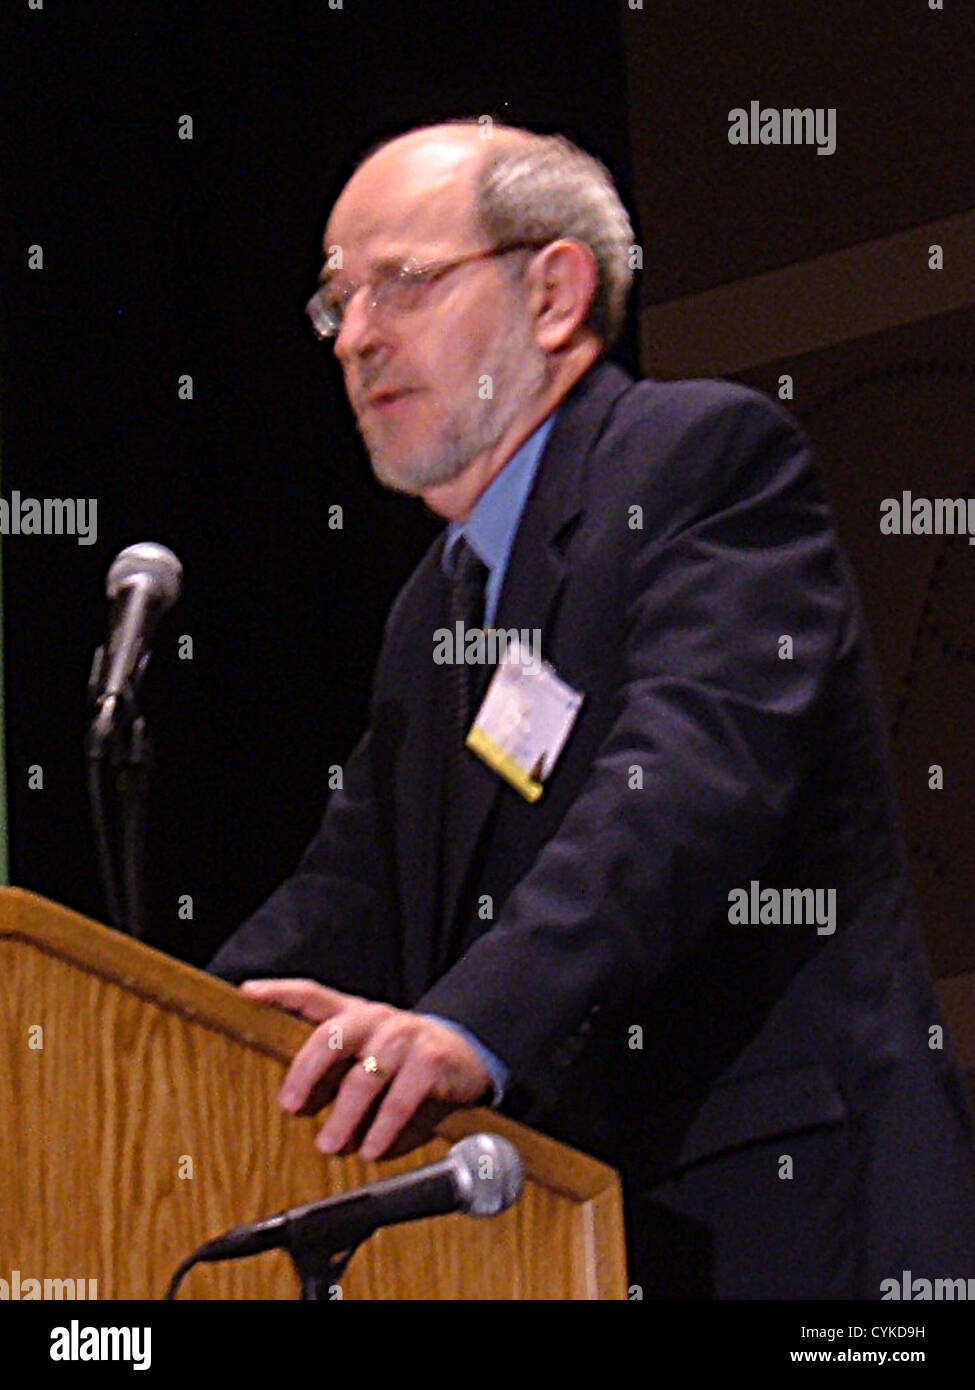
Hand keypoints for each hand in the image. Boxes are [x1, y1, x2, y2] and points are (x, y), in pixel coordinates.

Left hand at [239, 979, 491, 1159]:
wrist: (467, 1056)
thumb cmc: (405, 1064)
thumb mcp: (368, 1061)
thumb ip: (335, 1077)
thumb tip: (300, 1109)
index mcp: (356, 1014)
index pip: (312, 995)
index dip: (279, 992)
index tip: (248, 993)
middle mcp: (378, 1018)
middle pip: (331, 1036)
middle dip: (306, 1074)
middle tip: (291, 1108)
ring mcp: (405, 1036)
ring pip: (364, 1077)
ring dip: (343, 1116)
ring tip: (330, 1145)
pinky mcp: (431, 1060)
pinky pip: (400, 1098)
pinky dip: (383, 1128)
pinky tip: (373, 1148)